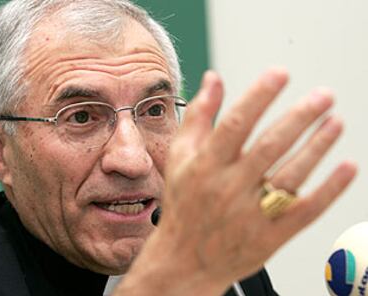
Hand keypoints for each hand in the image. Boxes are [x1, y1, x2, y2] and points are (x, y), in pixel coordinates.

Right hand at [115, 68, 356, 294]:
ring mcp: (251, 214)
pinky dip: (330, 189)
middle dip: (299, 117)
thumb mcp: (180, 157)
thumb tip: (213, 79)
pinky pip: (305, 210)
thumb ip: (198, 116)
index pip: (234, 125)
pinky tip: (347, 167)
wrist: (185, 259)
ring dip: (318, 147)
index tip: (280, 74)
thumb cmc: (183, 204)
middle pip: (270, 147)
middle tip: (323, 96)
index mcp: (205, 166)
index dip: (258, 96)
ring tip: (335, 122)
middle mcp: (228, 188)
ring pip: (291, 176)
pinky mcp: (269, 236)